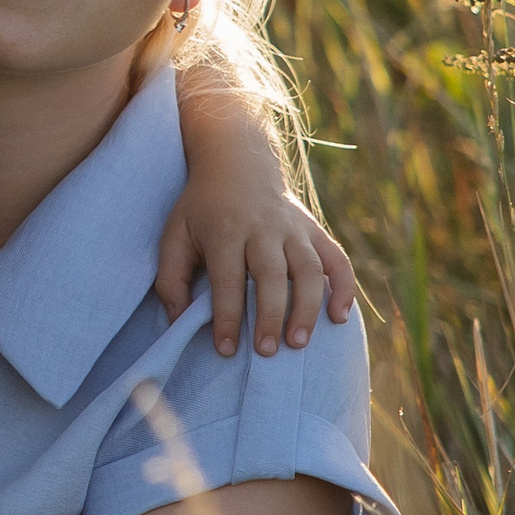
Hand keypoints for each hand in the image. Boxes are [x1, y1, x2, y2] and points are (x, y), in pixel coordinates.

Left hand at [155, 190, 355, 358]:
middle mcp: (263, 229)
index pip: (228, 280)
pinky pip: (336, 259)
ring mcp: (293, 229)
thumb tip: (177, 321)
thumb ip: (171, 278)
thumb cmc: (201, 209)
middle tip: (266, 352)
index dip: (228, 317)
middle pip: (271, 276)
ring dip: (307, 308)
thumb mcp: (174, 235)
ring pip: (307, 270)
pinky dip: (343, 287)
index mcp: (225, 231)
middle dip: (270, 316)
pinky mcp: (314, 230)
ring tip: (299, 342)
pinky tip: (339, 316)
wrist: (236, 163)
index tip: (227, 349)